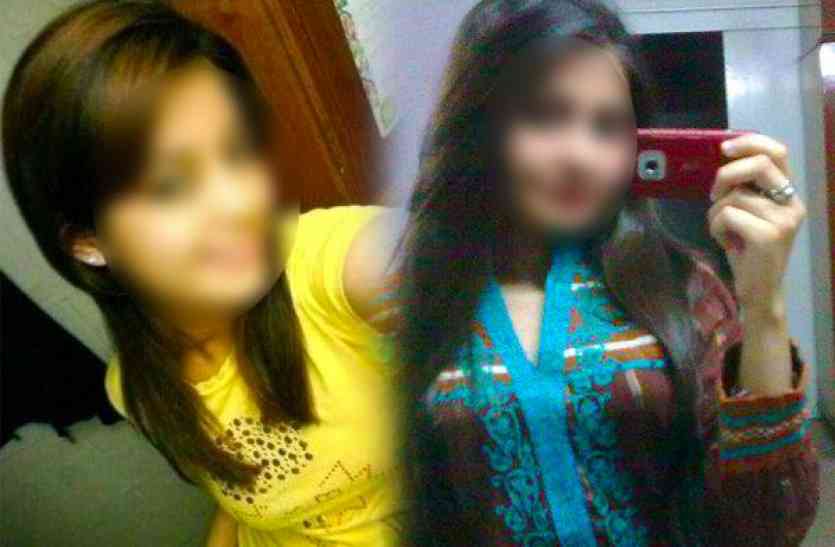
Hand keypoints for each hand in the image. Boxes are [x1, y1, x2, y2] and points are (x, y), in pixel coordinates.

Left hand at [706, 133, 806, 316]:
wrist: (759, 291)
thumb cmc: (747, 251)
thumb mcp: (748, 214)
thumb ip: (744, 189)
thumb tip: (722, 161)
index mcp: (788, 194)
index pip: (778, 152)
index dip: (750, 143)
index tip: (724, 148)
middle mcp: (793, 204)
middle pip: (759, 164)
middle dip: (726, 174)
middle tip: (713, 195)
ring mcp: (783, 220)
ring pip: (735, 195)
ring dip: (715, 212)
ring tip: (723, 230)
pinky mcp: (768, 235)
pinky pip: (728, 215)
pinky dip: (715, 227)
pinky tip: (725, 241)